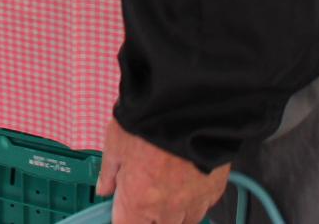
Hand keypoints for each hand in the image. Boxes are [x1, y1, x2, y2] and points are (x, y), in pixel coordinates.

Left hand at [97, 119, 230, 223]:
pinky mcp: (214, 191)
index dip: (122, 217)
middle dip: (146, 215)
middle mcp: (167, 209)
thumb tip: (104, 188)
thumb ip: (109, 172)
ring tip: (165, 186)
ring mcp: (193, 202)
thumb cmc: (149, 121)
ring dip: (170, 212)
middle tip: (143, 190)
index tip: (121, 206)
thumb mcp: (115, 142)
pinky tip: (185, 180)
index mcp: (138, 200)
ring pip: (182, 221)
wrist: (189, 105)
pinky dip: (192, 200)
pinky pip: (202, 207)